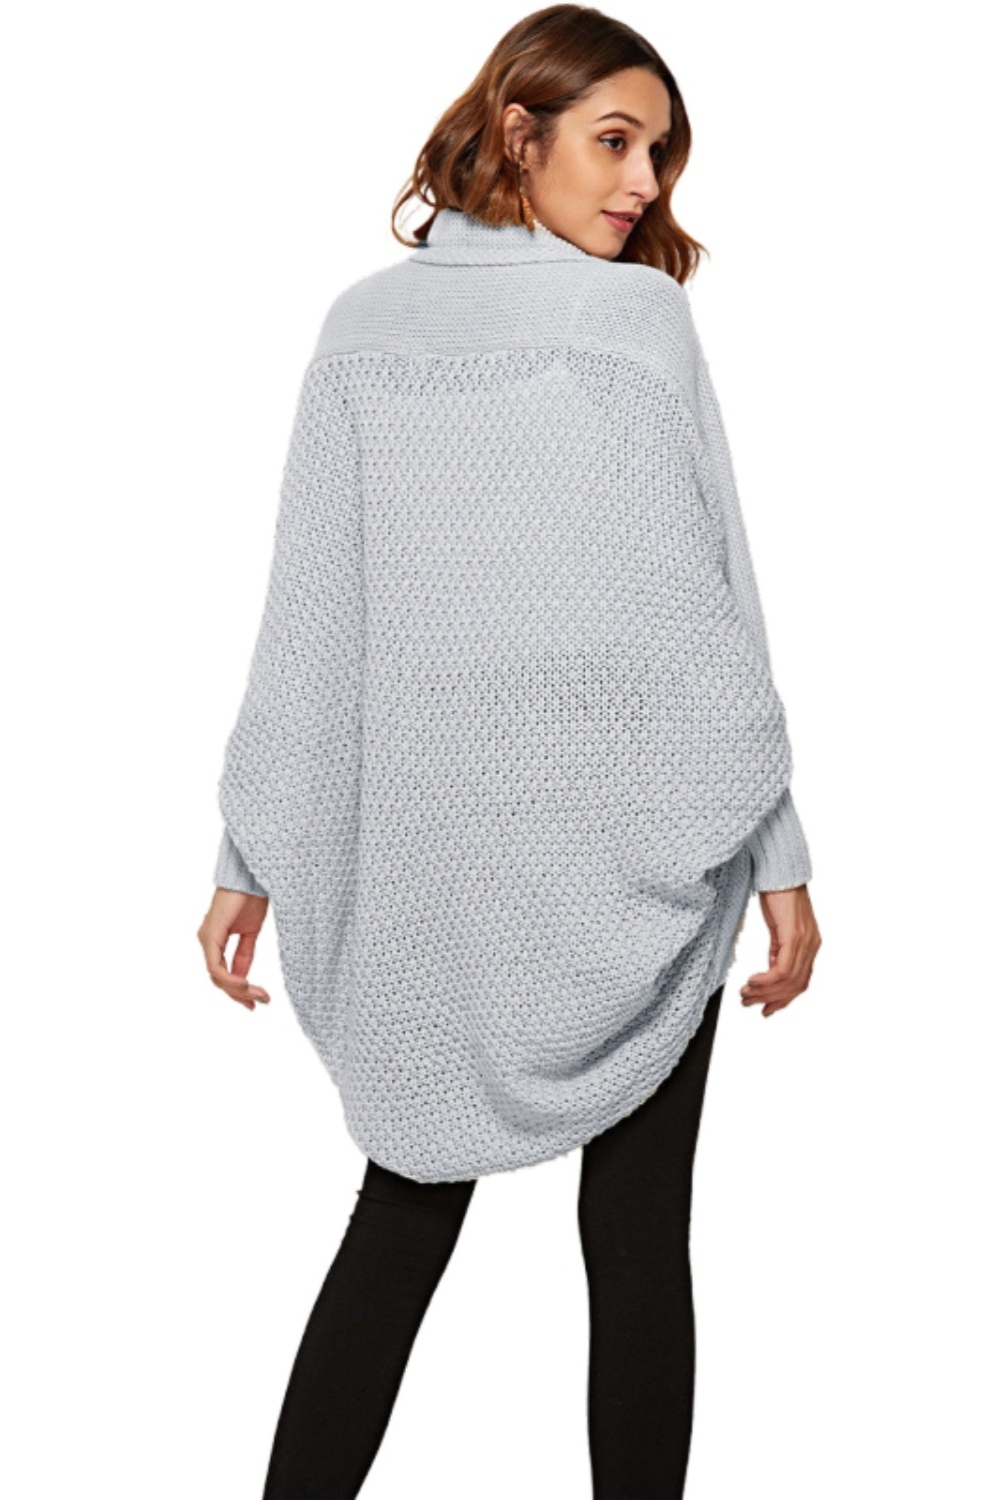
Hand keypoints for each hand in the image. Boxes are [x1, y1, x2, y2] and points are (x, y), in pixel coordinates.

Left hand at [198, 888, 271, 1010]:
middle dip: (240, 994)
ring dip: (238, 990)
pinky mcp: (210, 936)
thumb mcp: (251, 933)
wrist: (250, 876)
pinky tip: (246, 983)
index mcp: (215, 940)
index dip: (239, 991)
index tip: (258, 1001)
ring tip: (258, 995)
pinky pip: (216, 967)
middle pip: (219, 979)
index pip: (223, 974)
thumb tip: (245, 979)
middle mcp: (207, 941)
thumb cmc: (251, 897)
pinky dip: (230, 979)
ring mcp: (206, 939)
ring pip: (216, 977)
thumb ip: (244, 955)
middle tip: (261, 1002)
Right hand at [740, 884, 820, 1017]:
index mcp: (809, 944)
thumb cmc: (778, 893)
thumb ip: (779, 949)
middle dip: (770, 999)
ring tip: (745, 995)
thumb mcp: (779, 928)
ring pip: (788, 981)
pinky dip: (766, 981)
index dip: (783, 1000)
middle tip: (749, 1003)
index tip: (766, 1009)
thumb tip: (771, 970)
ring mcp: (805, 942)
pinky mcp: (794, 936)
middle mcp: (812, 945)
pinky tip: (751, 982)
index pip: (800, 982)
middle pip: (795, 986)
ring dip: (764, 992)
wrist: (779, 871)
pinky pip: (782, 970)